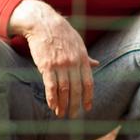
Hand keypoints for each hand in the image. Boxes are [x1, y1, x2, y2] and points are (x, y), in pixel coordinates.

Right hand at [9, 0, 98, 117]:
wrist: (43, 23)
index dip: (88, 97)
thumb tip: (96, 64)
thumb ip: (86, 57)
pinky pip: (50, 85)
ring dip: (62, 104)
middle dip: (75, 105)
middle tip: (72, 116)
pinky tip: (52, 106)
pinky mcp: (46, 65)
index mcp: (82, 58)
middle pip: (76, 89)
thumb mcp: (78, 43)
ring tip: (61, 114)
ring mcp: (60, 65)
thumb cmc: (62, 33)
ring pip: (63, 90)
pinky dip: (52, 97)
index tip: (87, 108)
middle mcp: (73, 63)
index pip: (88, 82)